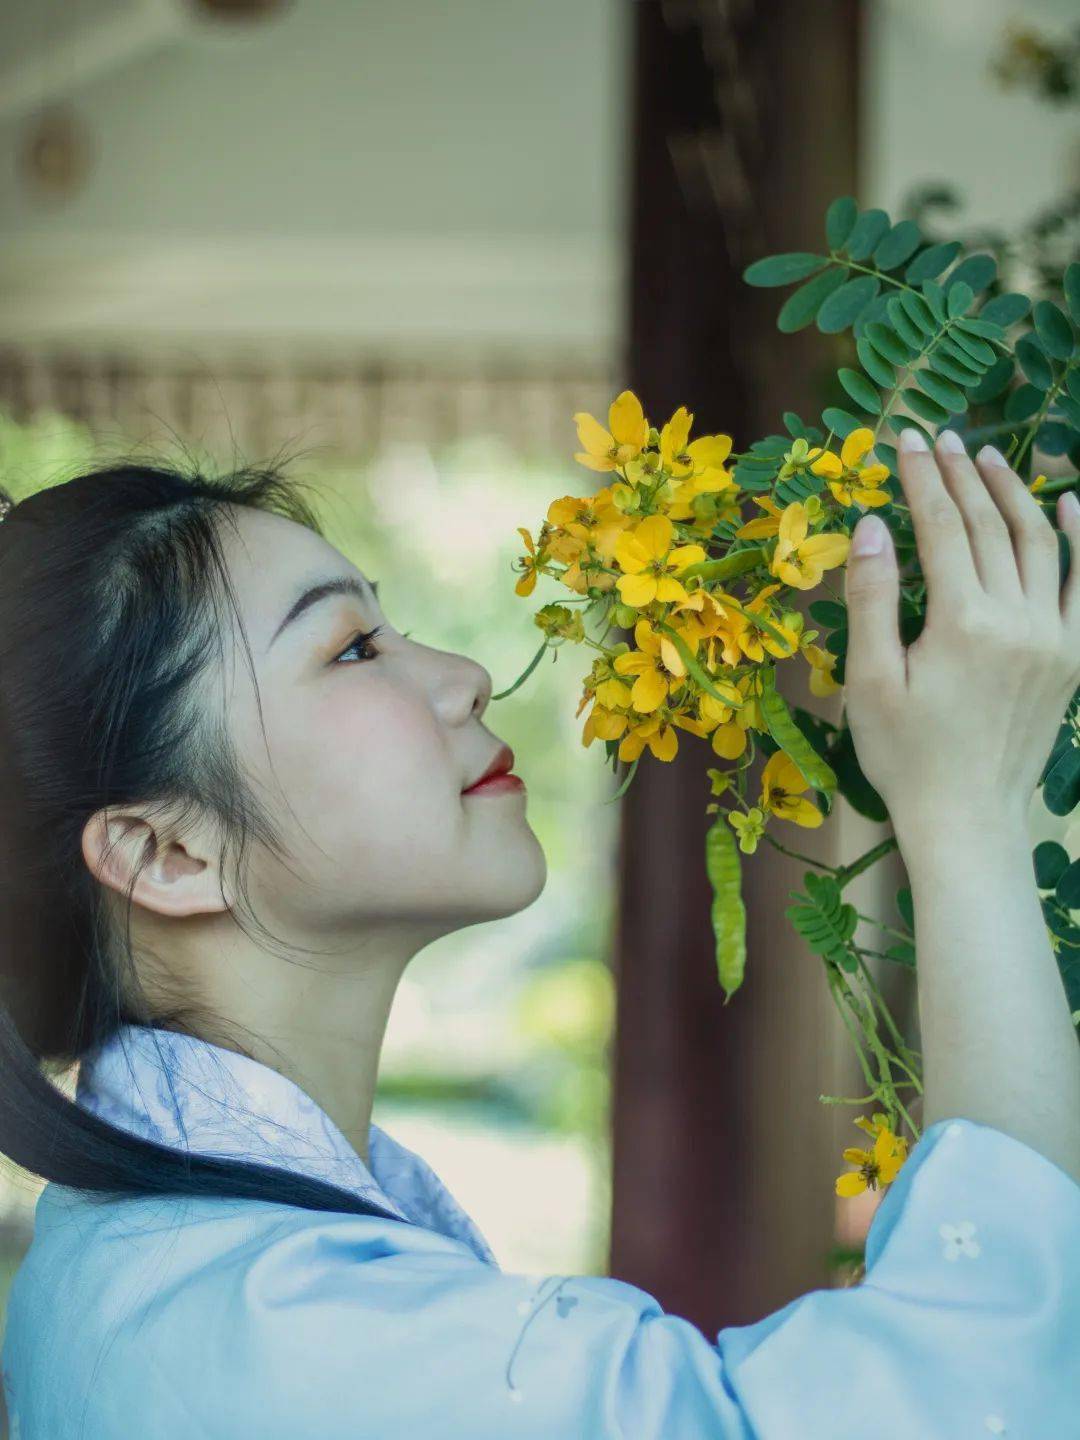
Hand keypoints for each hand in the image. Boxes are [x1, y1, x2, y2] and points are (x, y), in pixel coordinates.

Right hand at [841, 429, 1079, 832]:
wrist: (965, 817)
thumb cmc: (905, 755)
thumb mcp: (870, 680)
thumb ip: (871, 597)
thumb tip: (873, 524)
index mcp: (962, 622)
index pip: (941, 528)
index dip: (921, 479)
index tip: (905, 440)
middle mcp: (1017, 619)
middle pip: (990, 526)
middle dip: (961, 476)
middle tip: (939, 438)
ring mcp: (1053, 638)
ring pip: (1040, 543)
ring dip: (1014, 493)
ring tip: (988, 459)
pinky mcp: (1072, 659)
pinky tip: (1069, 503)